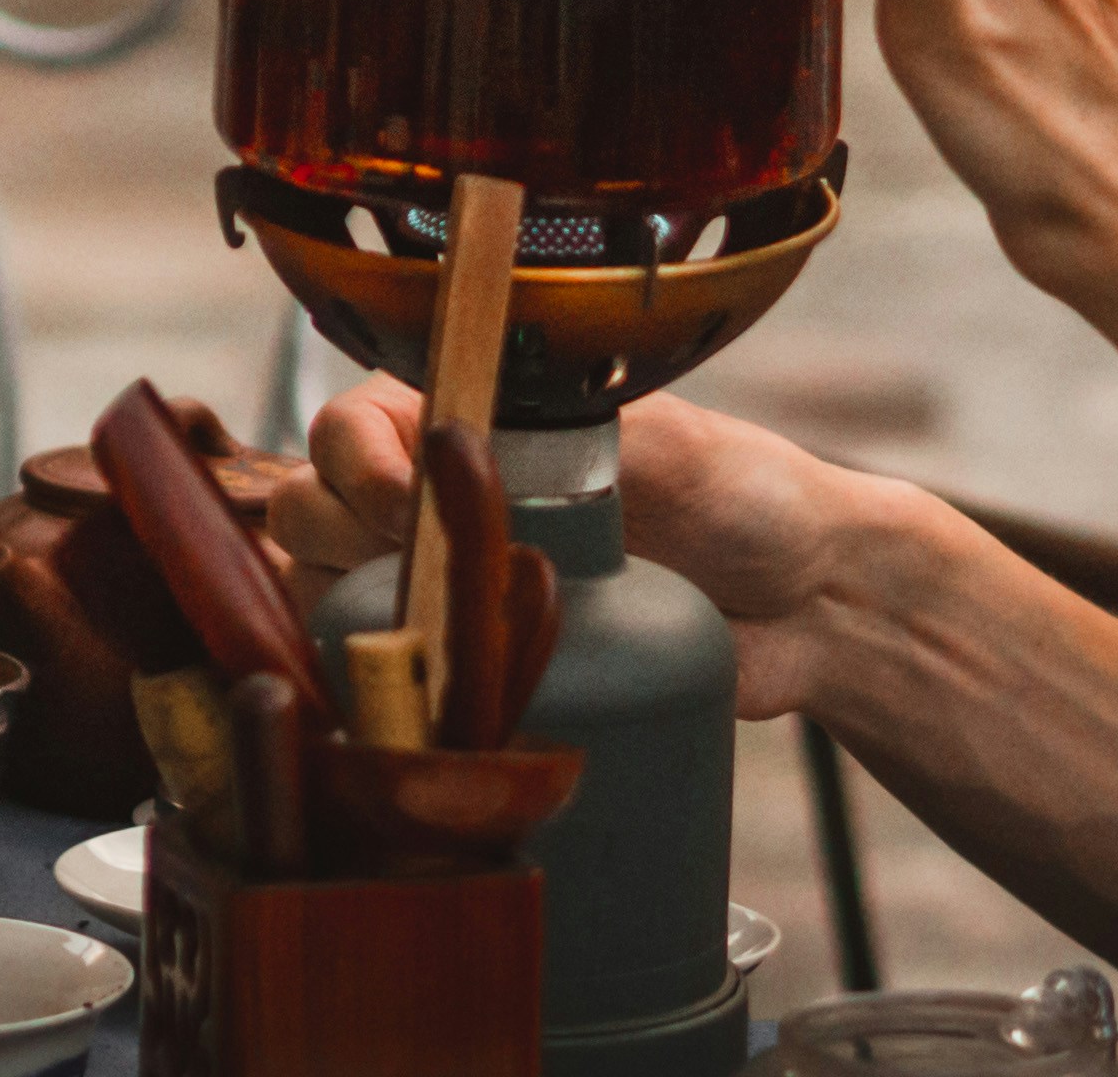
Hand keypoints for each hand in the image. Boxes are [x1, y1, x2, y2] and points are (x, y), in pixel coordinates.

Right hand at [266, 375, 890, 717]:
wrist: (807, 604)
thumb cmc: (744, 498)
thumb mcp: (661, 443)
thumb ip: (561, 437)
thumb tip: (456, 446)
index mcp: (476, 421)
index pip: (349, 428)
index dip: (355, 463)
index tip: (401, 496)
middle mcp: (439, 498)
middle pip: (310, 508)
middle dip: (342, 534)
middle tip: (430, 569)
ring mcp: (445, 588)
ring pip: (322, 593)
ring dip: (349, 612)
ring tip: (433, 633)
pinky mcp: (468, 671)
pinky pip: (378, 680)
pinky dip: (372, 688)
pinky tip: (417, 696)